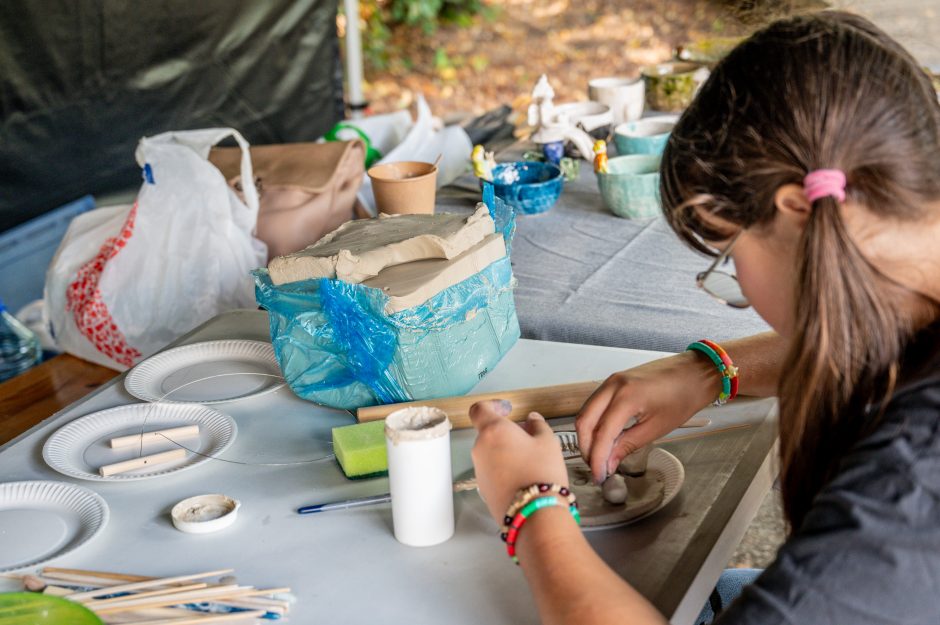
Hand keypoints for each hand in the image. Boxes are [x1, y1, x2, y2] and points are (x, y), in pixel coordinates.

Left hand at [469, 400, 568, 523]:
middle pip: (488, 433)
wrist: (534, 514)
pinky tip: (524, 478)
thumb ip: (538, 425)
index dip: (492, 405)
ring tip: (530, 461)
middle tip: (530, 440)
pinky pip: (492, 471)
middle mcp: (480, 448)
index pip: (479, 409)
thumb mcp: (548, 442)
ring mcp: (479, 470)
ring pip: (490, 453)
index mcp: (493, 431)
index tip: (507, 409)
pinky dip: (504, 469)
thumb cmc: (541, 471)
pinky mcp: (483, 489)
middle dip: (506, 433)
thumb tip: (531, 419)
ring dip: (505, 451)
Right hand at [576, 351, 719, 482]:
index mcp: (626, 397)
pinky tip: (604, 438)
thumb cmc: (683, 397)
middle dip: (586, 448)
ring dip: (588, 436)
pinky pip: (594, 404)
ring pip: (586, 412)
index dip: (597, 459)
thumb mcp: (657, 428)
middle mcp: (613, 386)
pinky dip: (594, 423)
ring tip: (599, 456)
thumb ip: (628, 445)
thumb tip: (609, 463)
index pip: (601, 434)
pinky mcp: (614, 381)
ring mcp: (611, 381)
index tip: (599, 476)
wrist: (694, 372)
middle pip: (584, 421)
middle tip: (596, 468)